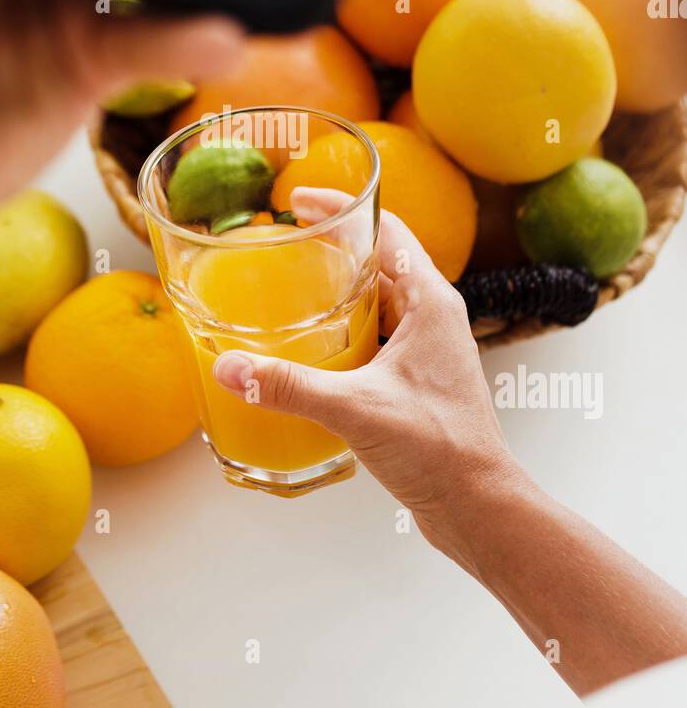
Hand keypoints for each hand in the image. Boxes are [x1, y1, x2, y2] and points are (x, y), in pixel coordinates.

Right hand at [213, 187, 515, 546]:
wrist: (477, 506)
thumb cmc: (439, 450)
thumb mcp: (355, 409)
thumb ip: (290, 385)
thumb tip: (231, 368)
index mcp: (431, 302)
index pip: (386, 229)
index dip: (343, 208)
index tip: (298, 202)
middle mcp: (434, 317)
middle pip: (381, 260)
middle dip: (334, 248)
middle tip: (284, 245)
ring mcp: (429, 349)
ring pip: (381, 300)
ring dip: (341, 290)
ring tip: (292, 290)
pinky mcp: (420, 379)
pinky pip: (380, 336)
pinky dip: (348, 329)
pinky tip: (314, 348)